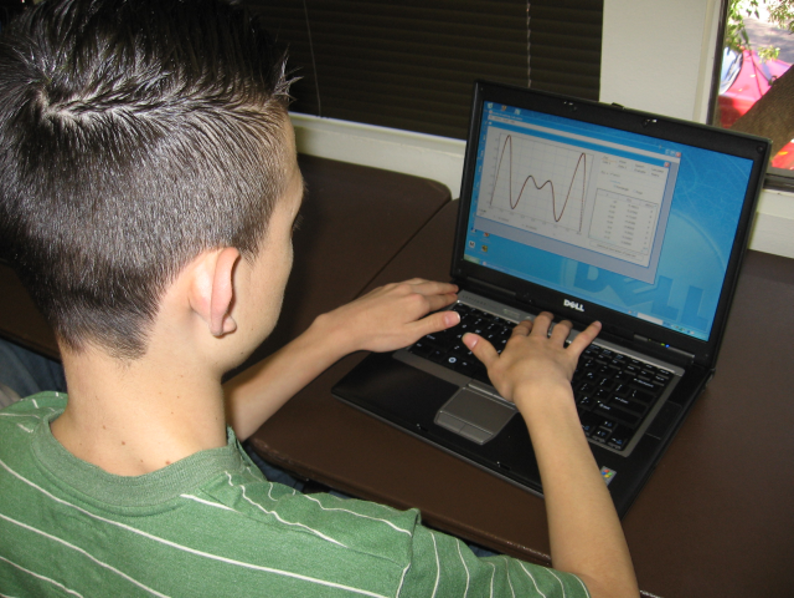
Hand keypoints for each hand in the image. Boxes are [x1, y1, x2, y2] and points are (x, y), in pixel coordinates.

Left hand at [314, 279, 459, 354]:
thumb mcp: (411, 334)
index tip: (457, 298)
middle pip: (431, 287)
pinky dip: (416, 283)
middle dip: (444, 287)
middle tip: (453, 287)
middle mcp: (407, 291)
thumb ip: (434, 324)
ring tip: (437, 285)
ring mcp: (394, 288)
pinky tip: (413, 286)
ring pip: (418, 282)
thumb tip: (454, 317)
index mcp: (416, 302)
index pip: (440, 300)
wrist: (348, 325)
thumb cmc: (376, 332)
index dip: (450, 299)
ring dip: (431, 283)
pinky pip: (406, 282)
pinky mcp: (383, 289)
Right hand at [463, 312, 600, 409]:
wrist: (539, 392)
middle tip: (545, 316)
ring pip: (560, 330)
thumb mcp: (492, 367)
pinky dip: (590, 332)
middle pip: (541, 324)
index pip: (520, 330)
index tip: (523, 325)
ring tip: (566, 322)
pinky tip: (596, 326)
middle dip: (543, 319)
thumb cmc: (517, 383)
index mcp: (518, 345)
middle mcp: (537, 342)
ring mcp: (554, 348)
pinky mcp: (569, 357)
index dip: (522, 326)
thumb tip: (468, 337)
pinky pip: (582, 341)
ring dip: (563, 325)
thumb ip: (482, 351)